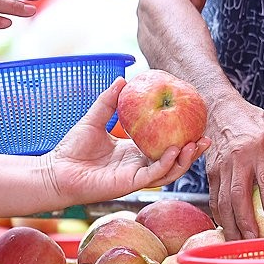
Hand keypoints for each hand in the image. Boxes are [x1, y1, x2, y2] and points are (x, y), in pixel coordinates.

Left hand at [43, 78, 209, 203]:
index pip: (165, 146)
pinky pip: (153, 175)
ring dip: (185, 159)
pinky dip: (166, 163)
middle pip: (174, 161)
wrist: (56, 171)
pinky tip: (173, 151)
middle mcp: (139, 166)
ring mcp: (136, 177)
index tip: (194, 123)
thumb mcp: (94, 119)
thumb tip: (122, 79)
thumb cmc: (72, 149)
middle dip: (192, 151)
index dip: (181, 138)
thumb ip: (109, 102)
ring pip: (169, 171)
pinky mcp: (130, 184)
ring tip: (197, 144)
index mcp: (135, 153)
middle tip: (207, 137)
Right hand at [203, 96, 263, 239]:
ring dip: (230, 224)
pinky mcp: (210, 171)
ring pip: (223, 200)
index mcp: (258, 146)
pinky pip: (214, 198)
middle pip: (238, 195)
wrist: (218, 108)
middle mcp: (237, 158)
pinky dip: (219, 215)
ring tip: (238, 242)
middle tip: (253, 240)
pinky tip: (227, 228)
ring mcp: (220, 166)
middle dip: (244, 221)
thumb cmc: (255, 119)